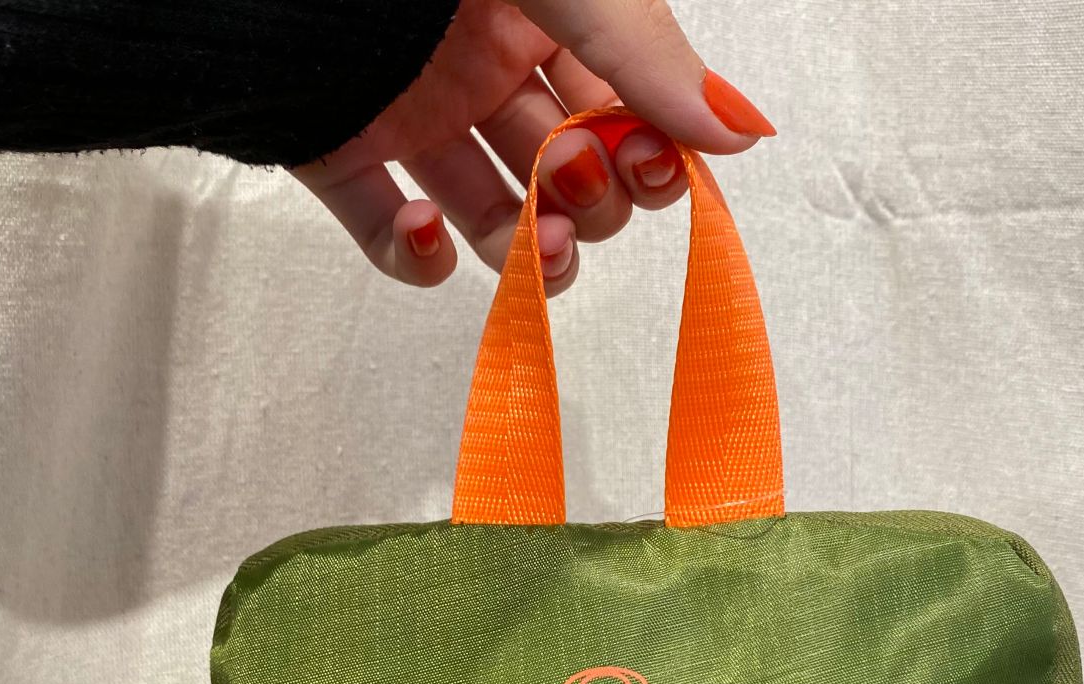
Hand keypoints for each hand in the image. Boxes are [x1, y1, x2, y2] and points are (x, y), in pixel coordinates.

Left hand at [291, 0, 774, 294]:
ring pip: (494, 221)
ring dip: (531, 249)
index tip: (655, 166)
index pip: (623, 113)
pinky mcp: (343, 157)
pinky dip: (417, 258)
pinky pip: (392, 240)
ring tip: (540, 241)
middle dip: (591, 198)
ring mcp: (415, 121)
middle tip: (578, 176)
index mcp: (543, 17)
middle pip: (568, 177)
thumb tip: (740, 131)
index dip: (648, 155)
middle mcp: (485, 71)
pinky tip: (429, 229)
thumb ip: (642, 53)